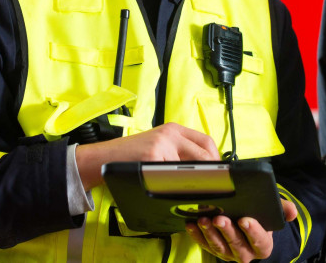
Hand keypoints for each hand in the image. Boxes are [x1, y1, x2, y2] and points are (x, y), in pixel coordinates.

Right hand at [75, 122, 219, 189]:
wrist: (105, 157)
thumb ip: (179, 152)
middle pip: (203, 154)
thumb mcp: (159, 145)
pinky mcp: (151, 158)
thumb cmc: (133, 156)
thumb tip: (207, 170)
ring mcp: (161, 145)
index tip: (220, 174)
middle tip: (214, 188)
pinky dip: (177, 187)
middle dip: (212, 173)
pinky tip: (178, 194)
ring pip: (190, 167)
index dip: (216, 160)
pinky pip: (172, 176)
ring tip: (199, 194)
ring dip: (197, 182)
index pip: (206, 142)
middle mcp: (170, 134)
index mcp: (174, 130)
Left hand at [185, 199, 296, 261]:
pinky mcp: (213, 249)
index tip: (244, 219)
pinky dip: (197, 235)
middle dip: (227, 231)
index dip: (252, 231)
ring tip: (203, 220)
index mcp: (263, 245)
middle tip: (219, 218)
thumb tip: (292, 212)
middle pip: (236, 244)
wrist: (248, 225)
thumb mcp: (273, 211)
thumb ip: (283, 209)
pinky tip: (191, 224)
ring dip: (209, 234)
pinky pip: (204, 244)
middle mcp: (246, 253)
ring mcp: (228, 253)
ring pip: (218, 247)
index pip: (259, 241)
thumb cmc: (260, 216)